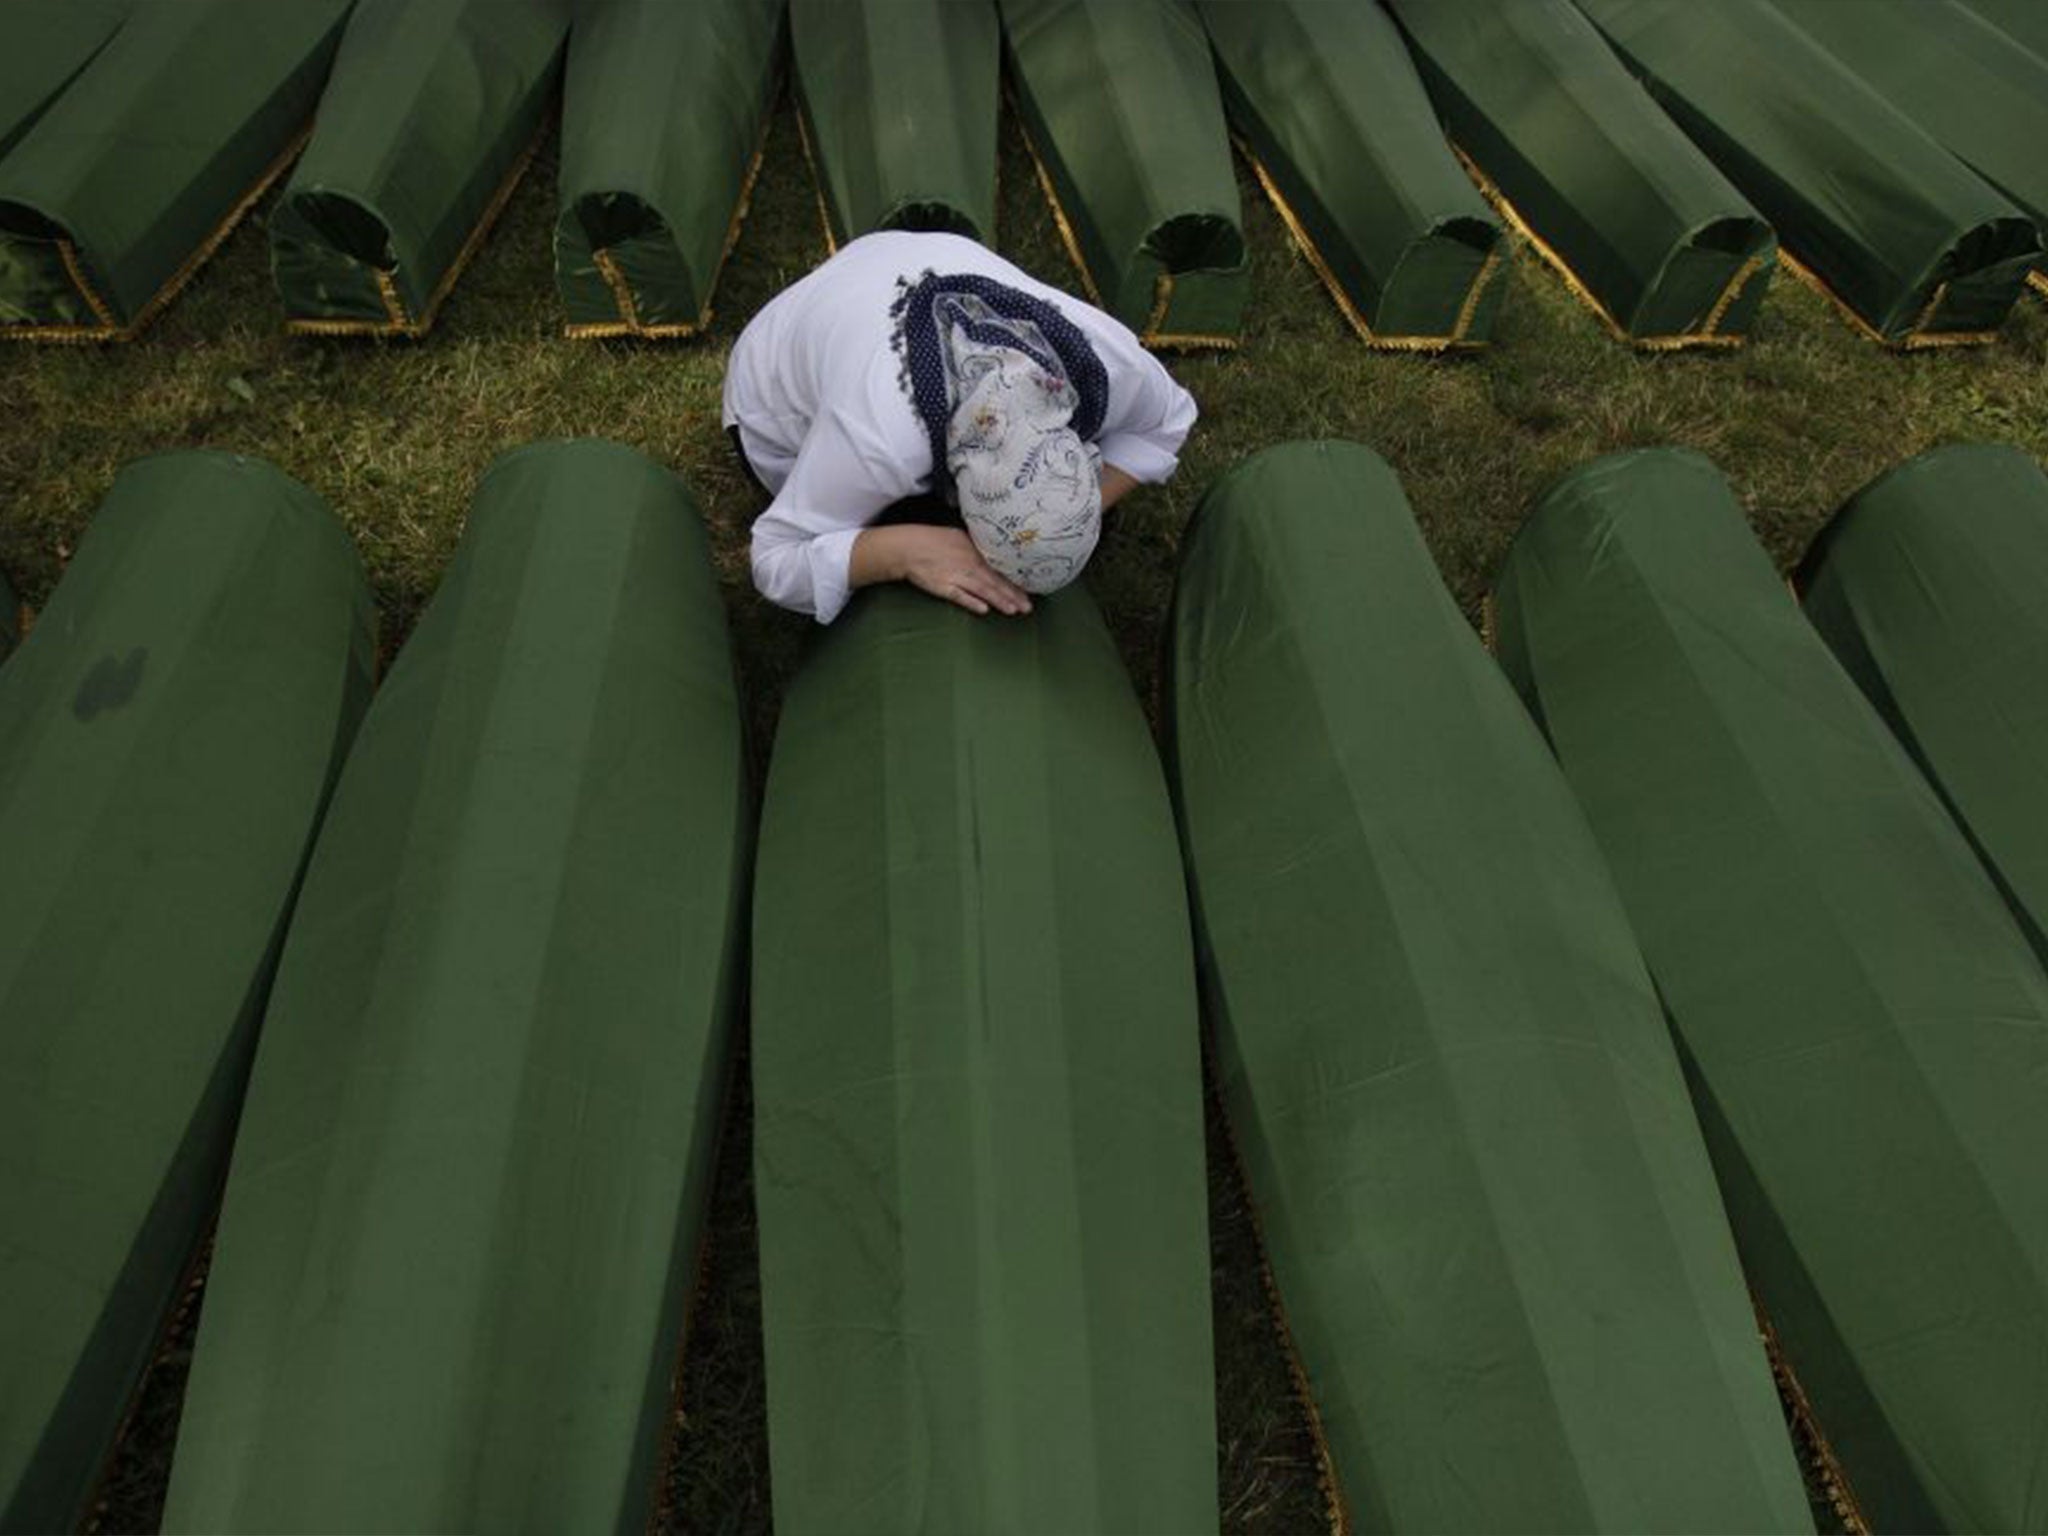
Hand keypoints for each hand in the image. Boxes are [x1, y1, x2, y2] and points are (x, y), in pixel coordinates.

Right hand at [851, 525, 1032, 616]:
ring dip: (999, 601)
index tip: (1030, 588)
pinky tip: (984, 610)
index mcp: (974, 551)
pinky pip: (959, 596)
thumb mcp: (960, 536)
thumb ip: (977, 547)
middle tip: (1028, 607)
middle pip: (995, 581)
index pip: (999, 568)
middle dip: (1013, 595)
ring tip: (1014, 610)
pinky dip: (971, 603)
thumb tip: (994, 555)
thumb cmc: (933, 540)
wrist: (908, 547)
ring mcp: (956, 576)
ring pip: (982, 590)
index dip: (1014, 579)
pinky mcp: (943, 587)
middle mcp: (968, 563)